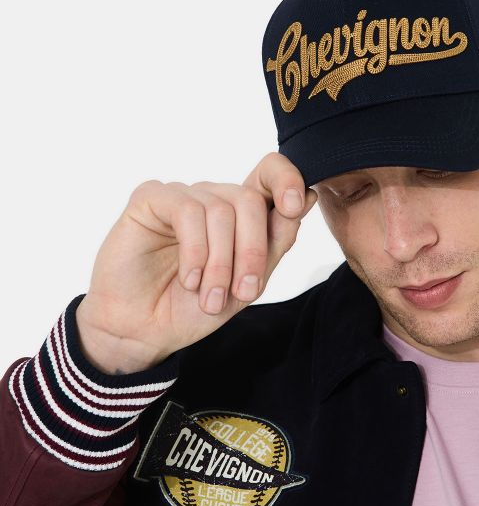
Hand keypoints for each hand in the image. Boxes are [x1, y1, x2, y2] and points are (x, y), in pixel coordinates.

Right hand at [75, 153, 317, 372]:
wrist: (144, 332)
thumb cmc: (193, 307)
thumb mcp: (248, 281)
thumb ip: (277, 240)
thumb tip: (307, 197)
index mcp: (239, 214)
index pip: (270, 173)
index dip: (287, 179)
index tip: (295, 205)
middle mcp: (212, 198)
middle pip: (250, 200)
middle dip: (252, 251)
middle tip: (244, 292)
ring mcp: (181, 196)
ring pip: (221, 210)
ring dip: (221, 262)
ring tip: (209, 298)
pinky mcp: (150, 199)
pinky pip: (187, 210)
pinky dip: (195, 251)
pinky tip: (189, 278)